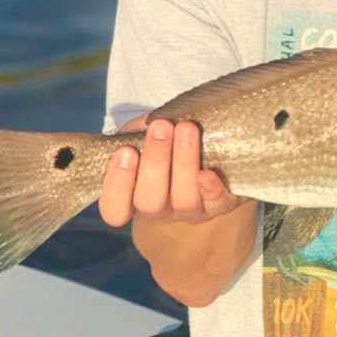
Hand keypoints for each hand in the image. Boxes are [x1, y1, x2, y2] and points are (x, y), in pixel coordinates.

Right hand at [99, 116, 244, 226]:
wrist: (216, 147)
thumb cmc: (171, 141)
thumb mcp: (148, 135)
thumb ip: (137, 133)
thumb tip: (140, 126)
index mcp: (135, 196)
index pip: (114, 208)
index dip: (117, 184)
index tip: (124, 151)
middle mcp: (162, 209)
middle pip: (149, 202)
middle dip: (154, 162)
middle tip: (160, 126)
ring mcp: (191, 211)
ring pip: (184, 200)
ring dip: (184, 163)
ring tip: (187, 128)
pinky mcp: (221, 204)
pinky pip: (216, 204)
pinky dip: (211, 190)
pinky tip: (207, 173)